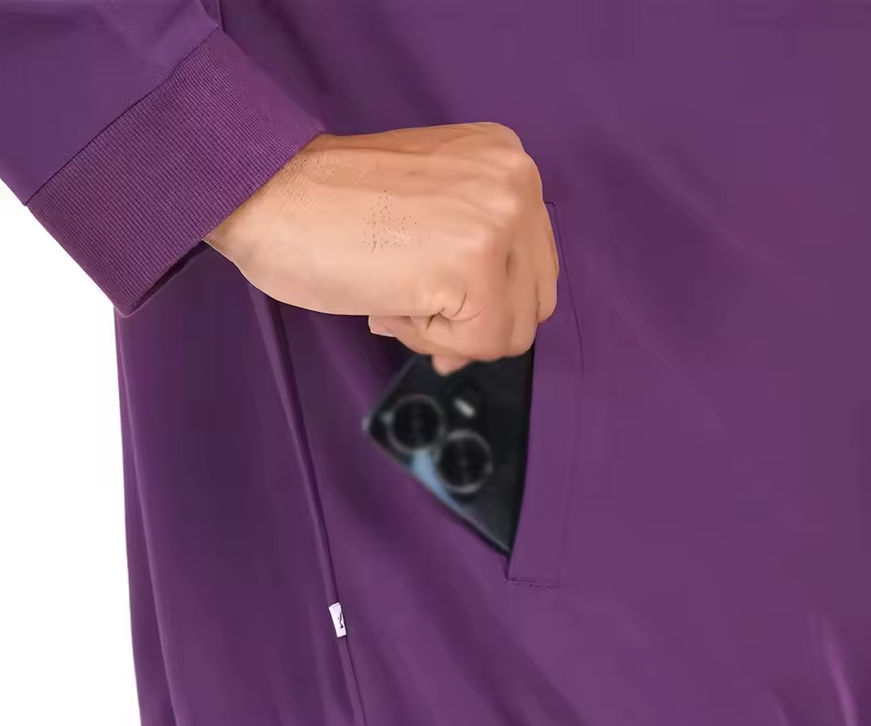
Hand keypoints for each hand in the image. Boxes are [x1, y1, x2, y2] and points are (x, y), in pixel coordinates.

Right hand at [206, 123, 558, 373]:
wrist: (264, 192)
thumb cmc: (324, 204)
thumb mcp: (430, 207)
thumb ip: (474, 255)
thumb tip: (490, 328)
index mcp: (505, 162)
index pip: (533, 267)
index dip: (484, 304)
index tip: (432, 303)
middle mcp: (516, 182)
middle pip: (533, 304)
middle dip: (472, 325)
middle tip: (410, 308)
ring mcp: (501, 220)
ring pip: (509, 331)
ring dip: (448, 334)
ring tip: (394, 296)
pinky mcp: (476, 263)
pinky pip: (479, 343)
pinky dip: (431, 341)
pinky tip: (388, 302)